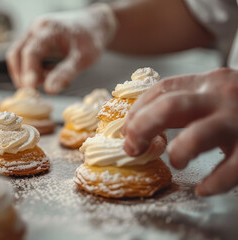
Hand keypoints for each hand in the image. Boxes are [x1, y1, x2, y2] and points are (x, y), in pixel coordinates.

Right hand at [6, 4, 116, 93]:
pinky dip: (30, 70)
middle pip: (16, 54)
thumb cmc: (90, 40)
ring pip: (16, 56)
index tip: (31, 89)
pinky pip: (22, 57)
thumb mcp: (84, 58)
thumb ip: (66, 73)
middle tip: (35, 93)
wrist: (92, 26)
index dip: (29, 71)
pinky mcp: (31, 41)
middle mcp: (36, 28)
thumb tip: (50, 90)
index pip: (31, 51)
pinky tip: (47, 75)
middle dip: (23, 76)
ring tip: (44, 83)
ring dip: (24, 74)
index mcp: (49, 29)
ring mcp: (31, 33)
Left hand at [122, 68, 237, 196]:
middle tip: (133, 148)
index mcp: (208, 80)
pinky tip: (203, 189)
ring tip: (176, 160)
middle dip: (142, 128)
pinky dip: (214, 182)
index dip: (137, 110)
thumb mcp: (217, 92)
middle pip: (169, 107)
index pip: (161, 89)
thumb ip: (186, 100)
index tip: (126, 129)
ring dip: (178, 151)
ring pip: (198, 135)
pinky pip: (232, 168)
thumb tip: (136, 124)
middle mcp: (223, 95)